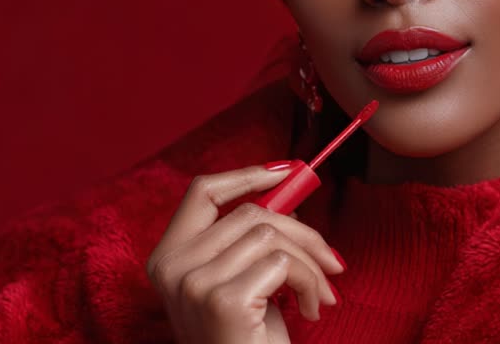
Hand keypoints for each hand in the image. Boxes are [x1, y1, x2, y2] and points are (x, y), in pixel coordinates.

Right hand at [146, 164, 342, 342]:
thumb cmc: (248, 340)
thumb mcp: (243, 281)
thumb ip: (249, 240)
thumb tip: (288, 195)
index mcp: (166, 259)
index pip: (201, 193)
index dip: (245, 175)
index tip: (286, 172)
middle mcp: (172, 268)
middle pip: (250, 212)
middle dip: (303, 232)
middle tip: (332, 261)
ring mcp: (193, 282)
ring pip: (272, 234)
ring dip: (311, 263)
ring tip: (319, 296)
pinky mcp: (223, 299)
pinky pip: (285, 263)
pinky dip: (310, 283)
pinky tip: (311, 310)